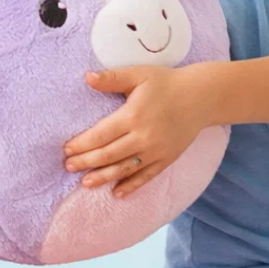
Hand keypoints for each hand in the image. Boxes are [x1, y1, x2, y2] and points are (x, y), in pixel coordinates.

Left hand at [63, 63, 208, 196]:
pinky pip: (146, 176)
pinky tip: (117, 193)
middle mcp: (144, 137)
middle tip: (68, 167)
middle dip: (87, 162)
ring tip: (85, 183)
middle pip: (109, 154)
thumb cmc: (167, 83)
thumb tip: (87, 77)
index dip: (82, 144)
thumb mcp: (139, 74)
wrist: (201, 97)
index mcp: (134, 115)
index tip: (67, 150)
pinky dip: (131, 186)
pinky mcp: (167, 159)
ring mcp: (156, 151)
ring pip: (125, 168)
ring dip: (103, 177)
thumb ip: (112, 78)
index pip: (101, 134)